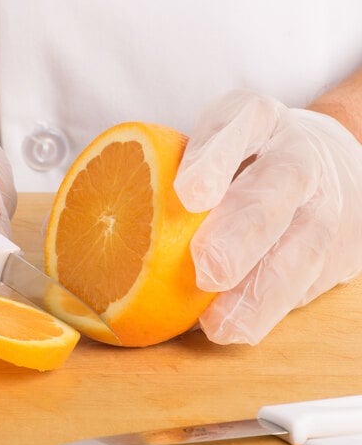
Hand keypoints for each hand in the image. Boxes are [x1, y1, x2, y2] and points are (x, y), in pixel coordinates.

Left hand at [174, 90, 361, 343]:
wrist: (327, 162)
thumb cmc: (244, 160)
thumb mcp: (213, 146)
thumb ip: (171, 172)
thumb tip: (107, 228)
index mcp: (259, 119)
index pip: (241, 122)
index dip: (216, 156)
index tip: (188, 193)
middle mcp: (298, 155)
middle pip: (278, 187)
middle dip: (242, 232)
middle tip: (207, 269)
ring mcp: (329, 201)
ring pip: (305, 245)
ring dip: (262, 291)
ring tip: (221, 324)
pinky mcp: (342, 247)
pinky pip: (310, 280)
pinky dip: (273, 307)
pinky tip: (241, 325)